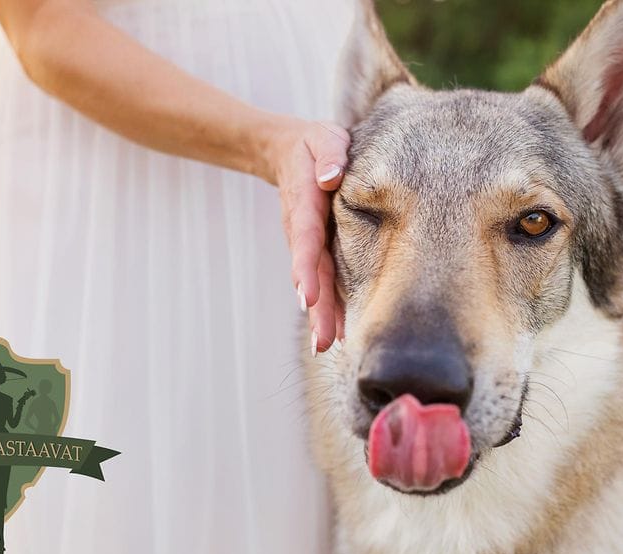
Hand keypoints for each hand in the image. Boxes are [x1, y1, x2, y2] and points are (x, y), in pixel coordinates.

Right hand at [262, 118, 349, 355]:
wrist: (286, 151)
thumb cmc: (315, 144)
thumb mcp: (324, 138)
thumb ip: (330, 154)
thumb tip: (332, 177)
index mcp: (306, 202)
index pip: (306, 238)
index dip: (306, 268)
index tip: (307, 296)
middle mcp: (302, 228)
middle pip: (309, 271)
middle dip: (316, 307)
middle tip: (322, 342)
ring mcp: (306, 241)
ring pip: (314, 280)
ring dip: (320, 314)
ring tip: (326, 346)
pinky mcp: (314, 248)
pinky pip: (321, 279)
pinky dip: (327, 305)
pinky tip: (336, 332)